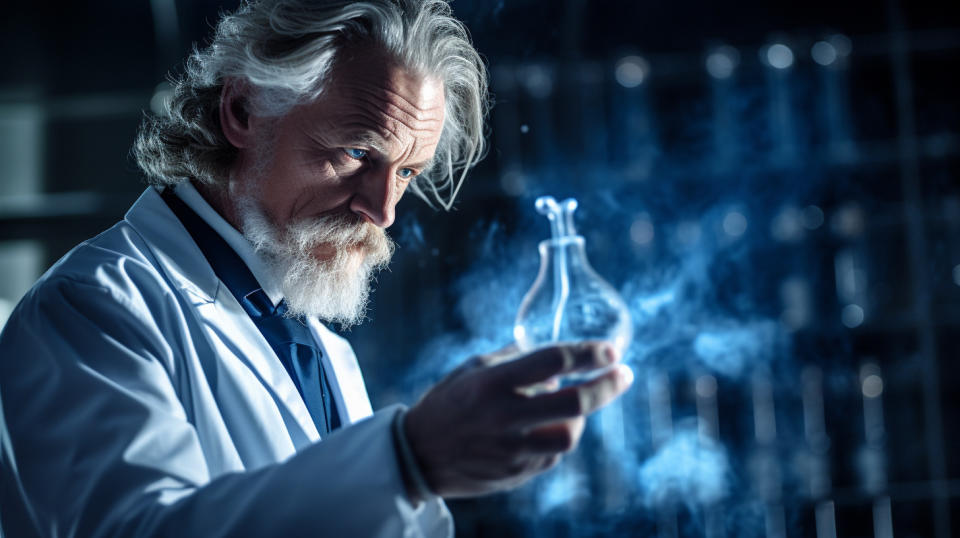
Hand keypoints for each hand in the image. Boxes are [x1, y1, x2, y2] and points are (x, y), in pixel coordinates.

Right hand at [403, 341, 633, 497]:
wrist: (418, 455)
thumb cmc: (447, 403)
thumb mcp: (472, 369)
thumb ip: (512, 360)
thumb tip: (553, 355)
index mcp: (493, 383)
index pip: (551, 361)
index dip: (587, 354)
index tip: (610, 350)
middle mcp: (504, 416)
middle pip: (573, 403)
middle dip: (606, 387)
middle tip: (624, 375)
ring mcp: (512, 449)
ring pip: (569, 435)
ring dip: (580, 418)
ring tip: (574, 408)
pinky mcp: (516, 472)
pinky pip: (551, 454)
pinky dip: (556, 438)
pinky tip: (544, 429)